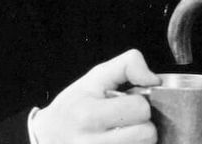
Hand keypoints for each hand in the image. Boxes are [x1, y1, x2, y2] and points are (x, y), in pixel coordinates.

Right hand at [33, 49, 161, 143]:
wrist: (47, 136)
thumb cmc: (73, 105)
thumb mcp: (95, 77)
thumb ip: (128, 65)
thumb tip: (154, 80)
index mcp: (89, 115)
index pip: (140, 109)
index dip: (139, 103)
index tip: (126, 103)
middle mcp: (92, 143)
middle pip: (147, 134)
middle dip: (143, 124)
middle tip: (127, 120)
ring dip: (139, 140)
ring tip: (124, 132)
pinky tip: (120, 141)